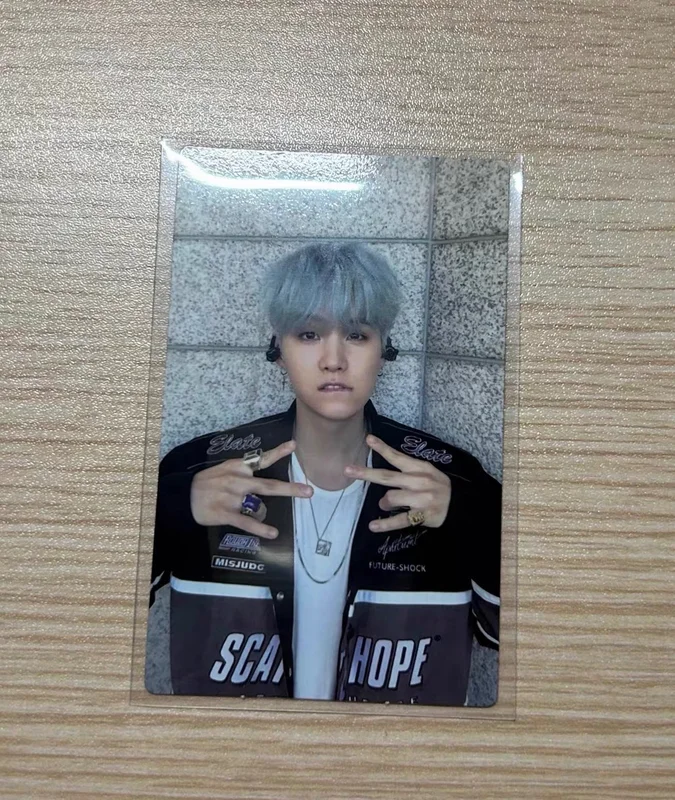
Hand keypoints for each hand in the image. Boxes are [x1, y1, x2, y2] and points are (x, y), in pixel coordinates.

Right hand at [190, 440, 311, 537]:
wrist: (184, 496)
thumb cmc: (208, 483)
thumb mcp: (224, 469)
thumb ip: (244, 470)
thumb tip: (264, 471)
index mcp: (238, 467)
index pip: (261, 459)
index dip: (278, 452)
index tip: (294, 445)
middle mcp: (237, 481)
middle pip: (269, 485)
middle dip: (290, 489)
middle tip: (309, 491)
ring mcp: (231, 498)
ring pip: (259, 507)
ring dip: (262, 514)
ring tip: (258, 518)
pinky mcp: (225, 513)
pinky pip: (247, 522)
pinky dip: (261, 529)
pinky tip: (272, 533)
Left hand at [344, 434, 451, 532]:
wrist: (461, 505)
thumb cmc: (439, 488)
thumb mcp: (428, 474)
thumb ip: (407, 474)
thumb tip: (382, 483)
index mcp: (419, 468)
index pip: (397, 457)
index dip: (382, 448)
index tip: (368, 439)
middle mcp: (418, 481)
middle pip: (387, 476)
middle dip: (366, 473)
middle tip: (347, 470)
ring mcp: (421, 498)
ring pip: (391, 498)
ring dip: (384, 503)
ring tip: (386, 505)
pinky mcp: (423, 515)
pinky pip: (400, 520)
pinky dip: (385, 524)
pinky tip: (373, 526)